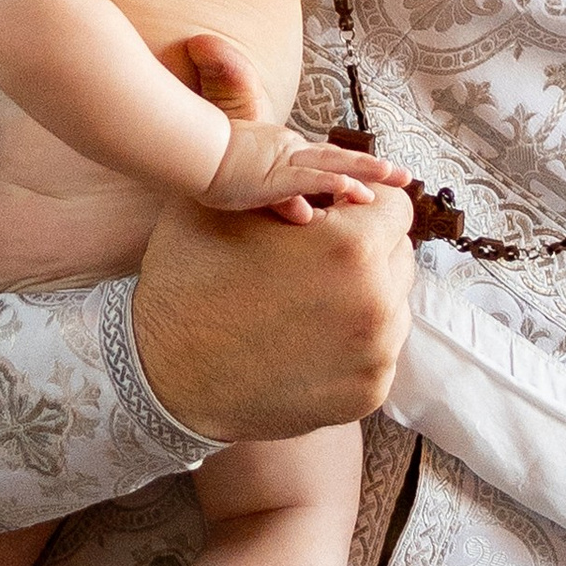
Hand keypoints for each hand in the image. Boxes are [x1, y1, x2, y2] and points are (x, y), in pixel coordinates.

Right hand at [131, 182, 415, 438]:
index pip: (396, 206)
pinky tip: (311, 338)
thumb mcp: (227, 206)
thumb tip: (328, 171)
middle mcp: (378, 304)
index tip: (338, 215)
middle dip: (366, 249)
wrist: (166, 377)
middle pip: (399, 255)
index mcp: (352, 248)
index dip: (362, 203)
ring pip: (394, 305)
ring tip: (312, 300)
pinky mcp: (368, 394)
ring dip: (366, 296)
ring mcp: (377, 355)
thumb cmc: (191, 282)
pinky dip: (356, 342)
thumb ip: (290, 181)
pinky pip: (381, 351)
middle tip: (318, 259)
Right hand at [202, 117, 411, 220]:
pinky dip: (336, 182)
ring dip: (366, 172)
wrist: (178, 157)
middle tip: (402, 177)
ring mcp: (280, 164)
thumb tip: (308, 215)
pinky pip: (309, 178)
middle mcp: (286, 155)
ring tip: (396, 178)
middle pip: (338, 160)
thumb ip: (276, 199)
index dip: (349, 174)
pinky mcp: (270, 175)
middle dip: (372, 170)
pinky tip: (360, 192)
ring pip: (333, 165)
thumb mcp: (242, 190)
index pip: (320, 167)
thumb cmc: (198, 172)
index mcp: (279, 156)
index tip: (373, 187)